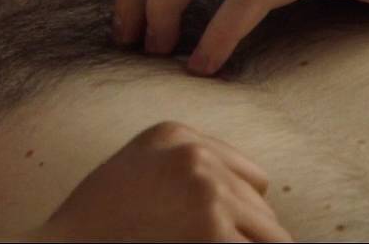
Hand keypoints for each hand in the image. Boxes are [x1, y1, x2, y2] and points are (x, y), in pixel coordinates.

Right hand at [36, 121, 289, 241]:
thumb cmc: (96, 224)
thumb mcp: (137, 171)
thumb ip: (184, 168)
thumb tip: (253, 200)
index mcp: (175, 135)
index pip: (248, 176)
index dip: (234, 212)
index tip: (201, 231)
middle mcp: (195, 155)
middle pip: (261, 205)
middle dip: (242, 235)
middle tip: (196, 242)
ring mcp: (207, 192)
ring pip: (272, 235)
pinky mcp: (212, 231)